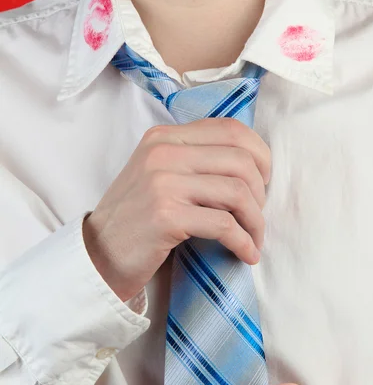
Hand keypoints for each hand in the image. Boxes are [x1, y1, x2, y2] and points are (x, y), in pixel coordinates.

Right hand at [83, 118, 269, 300]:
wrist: (98, 254)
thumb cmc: (136, 218)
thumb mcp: (158, 174)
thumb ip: (194, 159)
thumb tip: (252, 166)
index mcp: (164, 136)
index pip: (231, 129)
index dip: (260, 156)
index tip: (263, 183)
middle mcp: (163, 151)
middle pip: (241, 160)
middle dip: (261, 193)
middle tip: (256, 216)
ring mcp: (163, 182)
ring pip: (237, 191)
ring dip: (255, 221)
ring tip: (254, 239)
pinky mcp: (166, 215)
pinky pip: (224, 225)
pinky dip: (243, 242)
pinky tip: (246, 254)